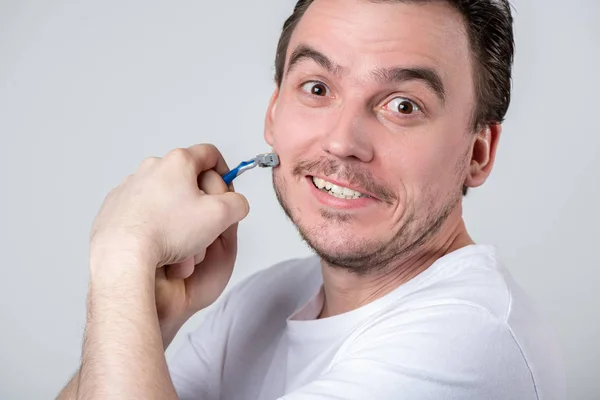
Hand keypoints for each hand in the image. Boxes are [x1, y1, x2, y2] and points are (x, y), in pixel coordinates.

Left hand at [90, 144, 248, 341]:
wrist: (124, 253)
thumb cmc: (168, 231)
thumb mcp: (221, 216)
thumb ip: (238, 204)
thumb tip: (236, 204)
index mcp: (178, 163)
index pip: (210, 154)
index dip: (224, 173)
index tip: (226, 193)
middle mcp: (152, 168)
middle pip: (187, 178)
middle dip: (200, 200)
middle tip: (205, 223)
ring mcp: (131, 186)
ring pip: (164, 197)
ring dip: (177, 215)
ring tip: (181, 241)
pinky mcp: (116, 205)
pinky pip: (143, 211)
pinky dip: (153, 223)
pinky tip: (158, 242)